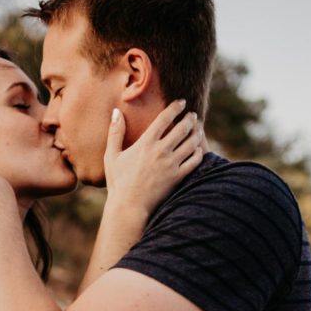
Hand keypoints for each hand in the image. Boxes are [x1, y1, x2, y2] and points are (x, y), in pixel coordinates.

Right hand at [105, 99, 203, 218]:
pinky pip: (194, 161)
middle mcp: (160, 151)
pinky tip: (198, 149)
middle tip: (192, 116)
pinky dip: (198, 153)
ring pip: (191, 143)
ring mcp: (171, 165)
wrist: (128, 207)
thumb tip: (116, 111)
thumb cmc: (118, 182)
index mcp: (145, 143)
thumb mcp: (111, 156)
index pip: (165, 117)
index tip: (181, 102)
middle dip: (190, 119)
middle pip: (183, 128)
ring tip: (198, 130)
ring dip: (197, 133)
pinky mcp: (177, 178)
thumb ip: (115, 132)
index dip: (175, 107)